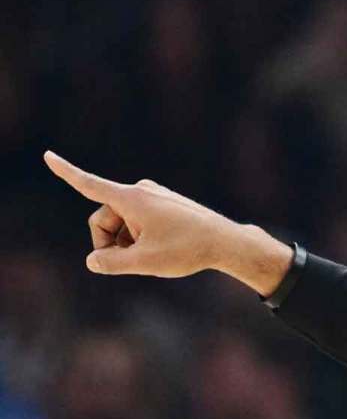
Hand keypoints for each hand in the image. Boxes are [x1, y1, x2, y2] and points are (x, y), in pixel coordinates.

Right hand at [44, 150, 242, 277]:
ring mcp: (153, 196)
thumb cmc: (187, 250)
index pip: (90, 185)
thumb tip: (93, 260)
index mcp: (132, 198)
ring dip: (127, 242)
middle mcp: (140, 191)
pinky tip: (163, 248)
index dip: (66, 172)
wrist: (226, 242)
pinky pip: (137, 223)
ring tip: (154, 254)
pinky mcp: (162, 204)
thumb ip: (111, 263)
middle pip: (102, 219)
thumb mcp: (145, 262)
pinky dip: (140, 238)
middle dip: (108, 243)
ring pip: (120, 224)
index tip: (48, 156)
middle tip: (132, 261)